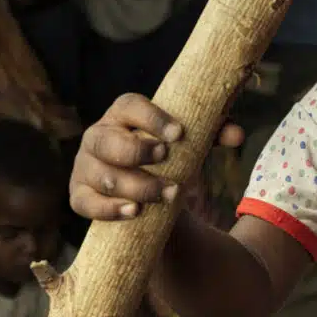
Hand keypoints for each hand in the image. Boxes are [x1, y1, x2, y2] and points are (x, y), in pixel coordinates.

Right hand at [70, 93, 244, 220]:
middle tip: (167, 158)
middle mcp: (97, 137)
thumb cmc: (170, 155)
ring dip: (139, 186)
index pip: (129, 106)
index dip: (151, 118)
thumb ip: (213, 134)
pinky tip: (135, 211)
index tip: (179, 133)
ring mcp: (85, 167)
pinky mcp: (79, 195)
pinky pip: (86, 204)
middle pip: (106, 141)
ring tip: (171, 194)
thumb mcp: (192, 142)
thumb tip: (237, 134)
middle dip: (137, 152)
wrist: (146, 188)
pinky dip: (111, 209)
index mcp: (122, 116)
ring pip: (104, 176)